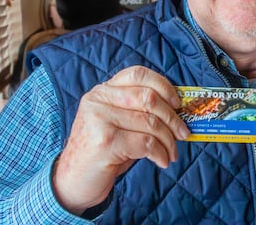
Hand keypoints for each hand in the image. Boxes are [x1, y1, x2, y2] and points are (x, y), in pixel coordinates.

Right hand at [52, 66, 190, 213]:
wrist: (73, 182)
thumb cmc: (102, 153)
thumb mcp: (118, 125)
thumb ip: (139, 112)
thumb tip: (178, 111)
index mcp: (102, 91)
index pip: (137, 74)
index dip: (163, 85)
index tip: (177, 103)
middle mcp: (98, 100)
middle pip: (148, 98)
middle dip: (172, 118)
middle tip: (183, 133)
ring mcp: (100, 119)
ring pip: (150, 122)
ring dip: (168, 141)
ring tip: (172, 153)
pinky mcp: (105, 142)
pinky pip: (146, 143)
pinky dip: (160, 153)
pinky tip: (162, 161)